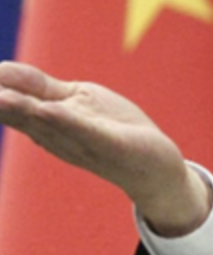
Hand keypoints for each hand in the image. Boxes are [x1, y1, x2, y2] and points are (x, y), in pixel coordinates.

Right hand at [0, 60, 210, 235]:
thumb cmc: (112, 130)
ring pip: (40, 120)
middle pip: (10, 110)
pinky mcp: (112, 144)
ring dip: (13, 106)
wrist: (156, 167)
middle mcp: (53, 133)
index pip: (2, 96)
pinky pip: (83, 131)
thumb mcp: (72, 101)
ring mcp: (81, 140)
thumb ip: (36, 87)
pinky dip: (62, 120)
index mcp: (41, 120)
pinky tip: (44, 109)